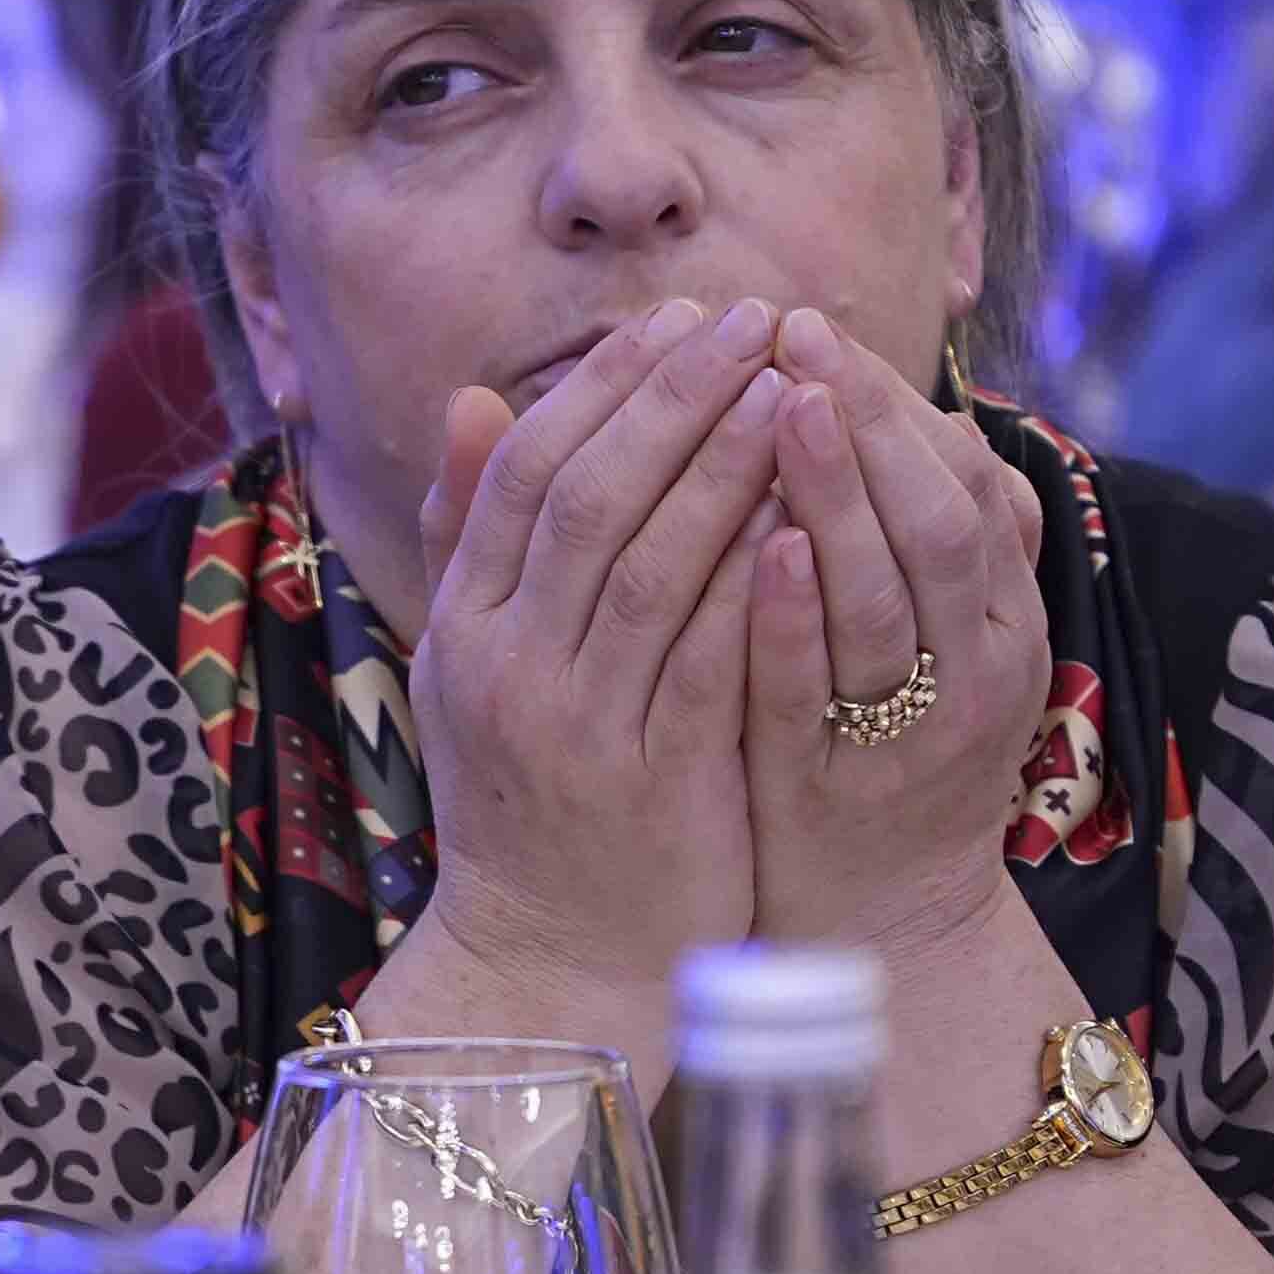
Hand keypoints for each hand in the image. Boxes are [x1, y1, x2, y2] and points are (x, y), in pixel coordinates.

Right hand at [388, 297, 793, 1008]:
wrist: (552, 956)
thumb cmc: (529, 800)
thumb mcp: (471, 666)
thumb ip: (473, 538)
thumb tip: (473, 401)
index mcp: (462, 631)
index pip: (526, 474)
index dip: (603, 387)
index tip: (678, 317)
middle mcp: (506, 668)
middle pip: (588, 498)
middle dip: (674, 397)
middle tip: (751, 318)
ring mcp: (578, 724)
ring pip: (653, 563)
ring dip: (725, 464)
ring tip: (793, 386)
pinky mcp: (658, 776)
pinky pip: (713, 655)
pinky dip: (759, 577)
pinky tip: (812, 512)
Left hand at [739, 312, 1056, 952]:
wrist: (878, 924)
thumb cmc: (883, 752)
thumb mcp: (926, 640)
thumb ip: (919, 538)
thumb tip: (910, 408)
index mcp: (999, 620)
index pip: (958, 480)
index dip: (892, 400)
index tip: (812, 325)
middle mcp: (977, 668)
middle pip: (937, 520)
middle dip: (870, 421)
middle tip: (792, 333)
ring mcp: (913, 731)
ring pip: (890, 595)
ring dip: (841, 495)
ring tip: (782, 406)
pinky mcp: (836, 785)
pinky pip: (821, 690)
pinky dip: (797, 617)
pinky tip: (763, 548)